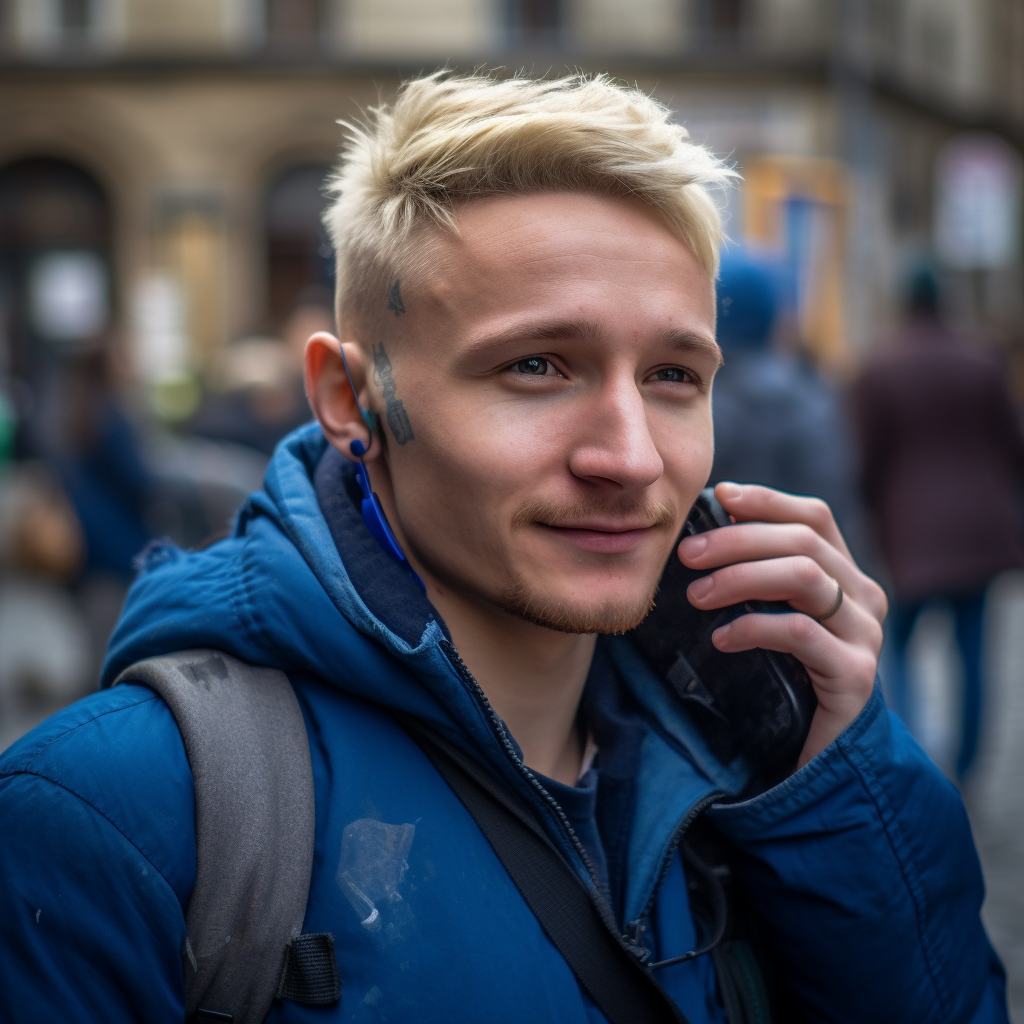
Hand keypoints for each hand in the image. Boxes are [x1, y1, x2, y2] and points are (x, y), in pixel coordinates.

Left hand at [679, 482, 887, 770]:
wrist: (822, 759)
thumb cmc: (786, 681)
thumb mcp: (771, 618)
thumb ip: (757, 577)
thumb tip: (713, 525)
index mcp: (846, 577)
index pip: (815, 517)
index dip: (768, 500)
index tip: (720, 496)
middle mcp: (865, 599)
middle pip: (803, 542)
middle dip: (738, 540)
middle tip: (687, 555)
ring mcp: (866, 636)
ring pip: (806, 577)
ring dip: (741, 577)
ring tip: (697, 596)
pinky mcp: (855, 676)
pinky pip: (801, 633)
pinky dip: (754, 628)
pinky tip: (721, 638)